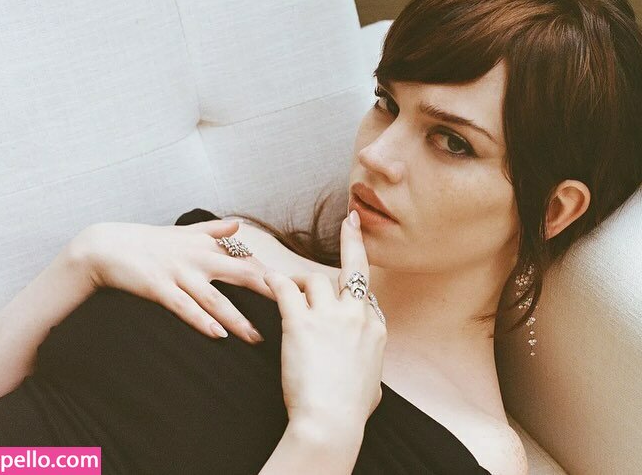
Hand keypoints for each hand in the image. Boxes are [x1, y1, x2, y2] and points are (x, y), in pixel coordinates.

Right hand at [72, 220, 272, 343]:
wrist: (106, 246)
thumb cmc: (148, 241)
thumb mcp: (184, 232)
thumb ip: (214, 230)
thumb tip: (239, 224)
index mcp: (207, 246)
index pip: (248, 260)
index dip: (273, 275)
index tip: (295, 290)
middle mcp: (199, 258)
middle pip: (241, 276)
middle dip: (268, 294)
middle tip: (292, 311)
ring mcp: (179, 274)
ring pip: (215, 299)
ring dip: (238, 320)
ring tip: (257, 337)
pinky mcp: (159, 288)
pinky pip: (184, 308)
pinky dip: (202, 321)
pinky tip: (218, 335)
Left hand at [263, 209, 385, 430]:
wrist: (331, 420)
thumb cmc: (350, 411)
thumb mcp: (373, 385)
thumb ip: (370, 367)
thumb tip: (368, 374)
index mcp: (376, 330)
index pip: (364, 296)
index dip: (355, 286)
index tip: (356, 266)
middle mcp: (356, 315)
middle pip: (352, 270)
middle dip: (353, 241)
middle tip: (350, 222)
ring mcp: (330, 316)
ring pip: (314, 278)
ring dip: (298, 280)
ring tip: (282, 286)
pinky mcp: (300, 322)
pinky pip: (285, 289)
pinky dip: (274, 282)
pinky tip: (265, 280)